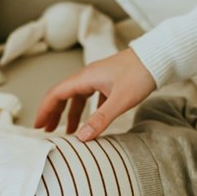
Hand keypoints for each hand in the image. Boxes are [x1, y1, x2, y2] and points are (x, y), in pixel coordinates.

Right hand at [35, 49, 155, 139]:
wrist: (158, 57)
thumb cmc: (140, 74)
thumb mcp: (120, 100)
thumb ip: (100, 119)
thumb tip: (81, 138)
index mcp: (85, 78)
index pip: (56, 94)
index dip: (45, 110)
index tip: (38, 126)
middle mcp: (88, 77)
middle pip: (64, 95)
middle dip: (54, 113)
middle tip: (47, 131)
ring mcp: (99, 78)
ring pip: (78, 97)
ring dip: (70, 113)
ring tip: (68, 131)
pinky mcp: (110, 81)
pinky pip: (92, 97)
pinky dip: (87, 111)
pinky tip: (92, 122)